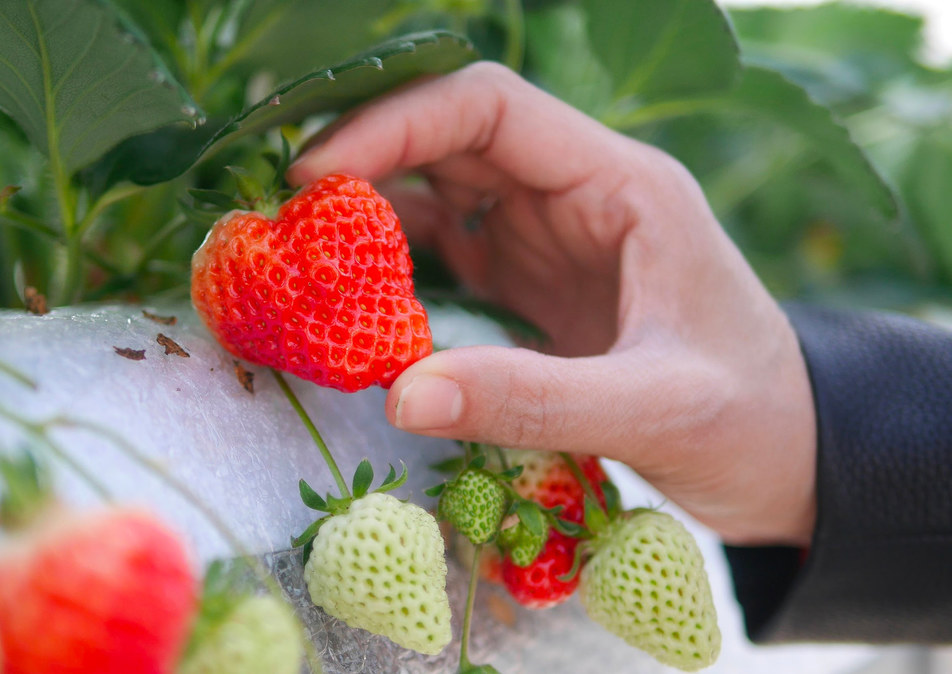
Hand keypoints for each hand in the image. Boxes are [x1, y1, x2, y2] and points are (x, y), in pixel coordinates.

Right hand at [287, 62, 816, 546]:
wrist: (790, 457)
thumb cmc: (748, 419)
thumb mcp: (654, 409)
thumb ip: (533, 399)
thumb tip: (399, 395)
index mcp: (621, 185)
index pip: (492, 107)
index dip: (397, 123)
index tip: (316, 170)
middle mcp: (577, 194)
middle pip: (450, 138)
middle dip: (363, 161)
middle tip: (281, 211)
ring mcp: (548, 237)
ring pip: (438, 190)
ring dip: (367, 212)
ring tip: (296, 250)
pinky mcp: (529, 283)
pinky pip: (444, 250)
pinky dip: (390, 263)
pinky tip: (346, 293)